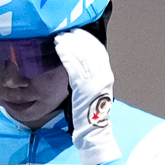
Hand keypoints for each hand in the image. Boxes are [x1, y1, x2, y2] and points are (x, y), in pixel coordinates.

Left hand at [53, 29, 119, 164]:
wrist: (94, 133)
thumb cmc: (88, 114)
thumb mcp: (91, 91)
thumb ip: (87, 77)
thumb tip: (74, 63)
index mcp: (107, 76)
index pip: (99, 51)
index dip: (87, 39)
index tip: (75, 32)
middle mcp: (104, 77)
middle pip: (91, 50)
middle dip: (76, 39)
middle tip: (63, 31)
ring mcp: (95, 82)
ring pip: (82, 57)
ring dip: (70, 44)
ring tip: (58, 38)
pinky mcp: (83, 89)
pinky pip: (74, 68)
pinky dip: (67, 56)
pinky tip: (59, 48)